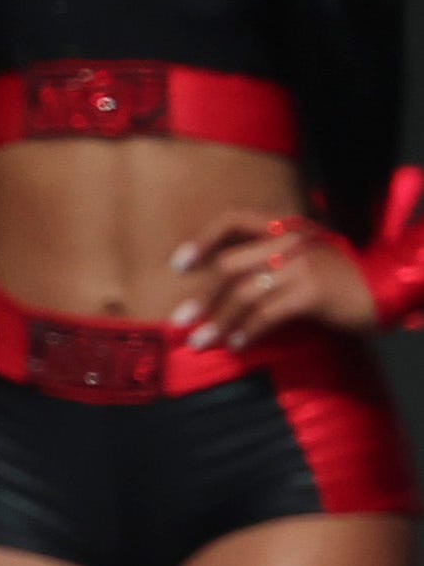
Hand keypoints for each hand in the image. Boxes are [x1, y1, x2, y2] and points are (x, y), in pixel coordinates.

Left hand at [176, 212, 378, 349]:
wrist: (387, 287)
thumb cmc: (342, 278)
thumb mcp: (305, 257)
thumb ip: (269, 261)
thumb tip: (222, 290)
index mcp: (284, 227)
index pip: (233, 220)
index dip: (202, 240)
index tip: (178, 265)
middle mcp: (289, 240)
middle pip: (229, 266)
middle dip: (201, 296)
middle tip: (180, 320)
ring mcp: (301, 265)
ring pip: (243, 294)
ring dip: (218, 321)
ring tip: (201, 342)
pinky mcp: (311, 292)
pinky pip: (267, 314)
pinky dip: (247, 331)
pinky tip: (237, 344)